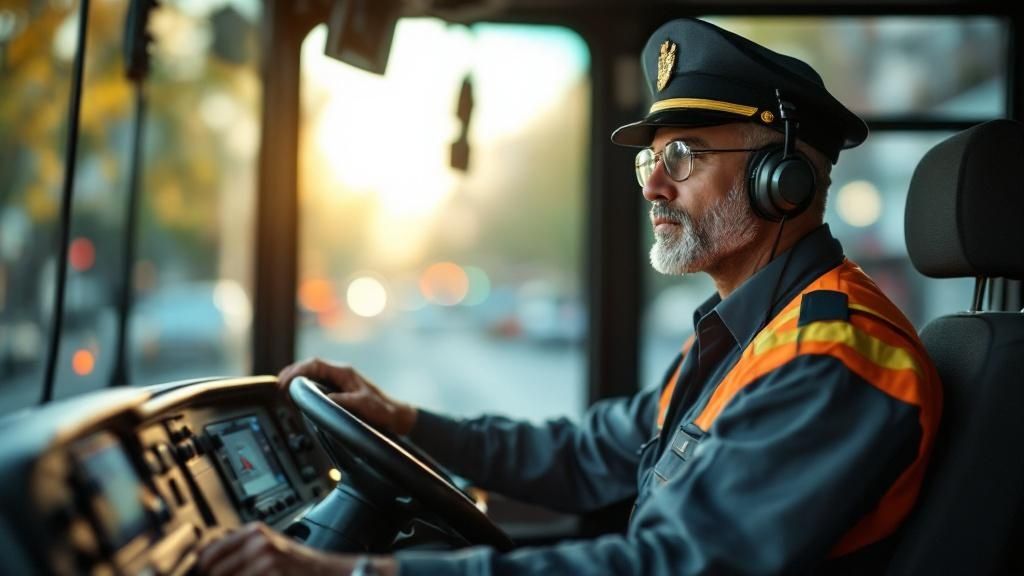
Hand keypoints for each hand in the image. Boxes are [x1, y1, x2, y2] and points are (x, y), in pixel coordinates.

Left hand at [196, 522, 349, 575]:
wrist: (327, 573)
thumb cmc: (297, 565)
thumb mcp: (268, 548)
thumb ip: (240, 548)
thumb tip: (203, 558)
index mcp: (254, 531)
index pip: (210, 548)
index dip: (200, 566)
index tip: (198, 572)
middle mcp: (257, 541)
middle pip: (213, 569)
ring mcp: (264, 559)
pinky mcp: (270, 572)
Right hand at [278, 358, 417, 435]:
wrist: (395, 416)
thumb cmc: (382, 410)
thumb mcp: (364, 406)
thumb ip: (346, 401)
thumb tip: (326, 399)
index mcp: (345, 373)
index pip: (315, 365)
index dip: (298, 370)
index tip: (286, 381)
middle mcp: (340, 374)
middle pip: (310, 367)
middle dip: (292, 373)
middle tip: (278, 385)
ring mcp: (339, 381)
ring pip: (312, 374)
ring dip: (297, 379)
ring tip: (282, 388)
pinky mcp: (339, 390)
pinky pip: (317, 383)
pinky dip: (304, 386)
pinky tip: (297, 394)